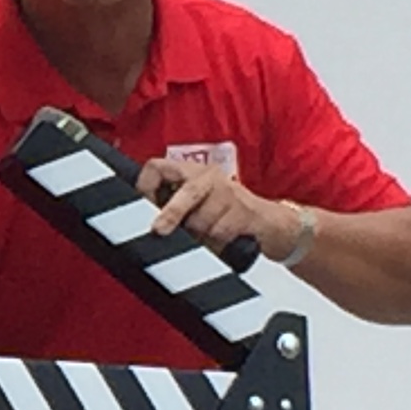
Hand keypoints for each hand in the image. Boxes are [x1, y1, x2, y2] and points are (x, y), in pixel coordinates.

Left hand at [137, 156, 305, 266]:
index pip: (158, 167)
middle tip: (159, 230)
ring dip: (200, 235)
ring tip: (206, 235)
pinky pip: (221, 232)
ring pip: (202, 219)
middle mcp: (209, 176)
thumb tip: (146, 226)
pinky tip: (224, 238)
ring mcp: (229, 192)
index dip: (145, 187)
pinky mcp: (245, 211)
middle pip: (187, 191)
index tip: (141, 206)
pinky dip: (217, 242)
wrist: (269, 224)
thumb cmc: (223, 217)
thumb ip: (172, 211)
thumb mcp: (194, 209)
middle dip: (172, 212)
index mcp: (191, 172)